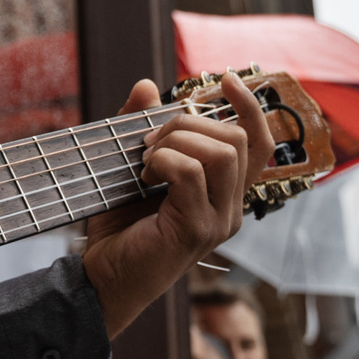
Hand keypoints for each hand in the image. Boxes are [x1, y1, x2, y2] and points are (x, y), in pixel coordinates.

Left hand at [80, 75, 272, 335]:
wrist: (99, 279)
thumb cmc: (118, 228)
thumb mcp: (128, 168)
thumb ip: (140, 127)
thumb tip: (147, 86)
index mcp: (223, 194)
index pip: (258, 144)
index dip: (250, 107)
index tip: (227, 79)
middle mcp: (230, 209)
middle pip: (236, 140)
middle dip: (188, 124)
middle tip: (149, 142)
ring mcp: (218, 221)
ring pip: (220, 152)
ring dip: (175, 142)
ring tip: (146, 162)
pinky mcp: (197, 230)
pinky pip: (191, 172)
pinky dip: (163, 161)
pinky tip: (144, 177)